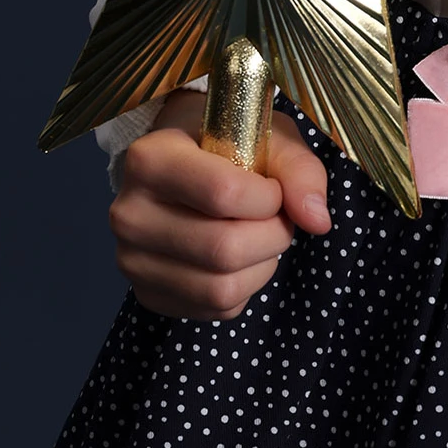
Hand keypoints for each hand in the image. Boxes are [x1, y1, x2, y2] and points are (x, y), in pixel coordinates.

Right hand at [108, 88, 330, 318]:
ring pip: (221, 287)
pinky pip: (215, 309)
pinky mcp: (148, 294)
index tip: (273, 187)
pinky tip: (241, 258)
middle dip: (272, 235)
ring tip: (260, 236)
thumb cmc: (229, 143)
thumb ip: (299, 170)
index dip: (269, 197)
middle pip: (224, 248)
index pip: (224, 193)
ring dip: (262, 264)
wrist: (184, 164)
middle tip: (277, 216)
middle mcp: (129, 212)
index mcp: (150, 159)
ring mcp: (132, 259)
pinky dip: (245, 287)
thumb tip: (318, 221)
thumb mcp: (268, 138)